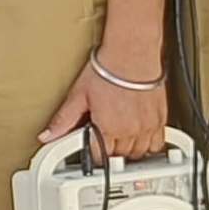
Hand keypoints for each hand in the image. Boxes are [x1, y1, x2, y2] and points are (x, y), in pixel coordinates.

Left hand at [43, 54, 166, 159]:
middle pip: (120, 157)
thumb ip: (64, 120)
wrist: (132, 52)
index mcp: (108, 128)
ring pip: (139, 153)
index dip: (92, 154)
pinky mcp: (160, 118)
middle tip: (103, 140)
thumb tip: (47, 135)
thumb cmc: (107, 69)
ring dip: (129, 151)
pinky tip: (140, 136)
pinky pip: (157, 142)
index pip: (100, 157)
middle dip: (110, 152)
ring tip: (120, 139)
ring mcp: (147, 125)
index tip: (90, 147)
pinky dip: (149, 144)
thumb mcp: (79, 95)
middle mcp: (130, 130)